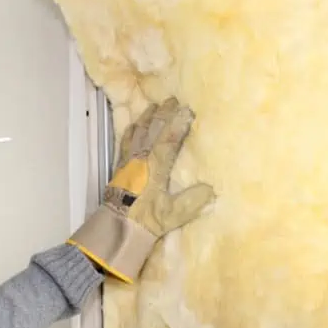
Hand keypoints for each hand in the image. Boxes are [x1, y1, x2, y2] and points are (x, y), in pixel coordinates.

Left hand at [68, 96, 215, 282]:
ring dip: (147, 117)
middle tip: (174, 100)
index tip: (189, 111)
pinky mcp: (120, 166)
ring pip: (138, 131)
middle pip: (153, 129)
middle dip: (164, 113)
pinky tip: (134, 125)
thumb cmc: (146, 220)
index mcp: (156, 166)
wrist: (117, 227)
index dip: (179, 123)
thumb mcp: (172, 214)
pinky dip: (132, 130)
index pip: (169, 139)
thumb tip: (210, 190)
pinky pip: (126, 141)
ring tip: (155, 106)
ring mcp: (128, 160)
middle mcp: (141, 158)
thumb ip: (192, 201)